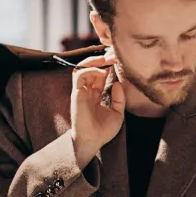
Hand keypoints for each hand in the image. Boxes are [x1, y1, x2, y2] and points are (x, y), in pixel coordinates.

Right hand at [69, 51, 124, 166]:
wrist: (93, 140)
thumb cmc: (104, 130)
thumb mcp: (118, 113)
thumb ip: (119, 98)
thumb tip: (119, 83)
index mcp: (96, 95)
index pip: (100, 75)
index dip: (108, 67)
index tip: (118, 61)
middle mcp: (87, 91)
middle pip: (91, 68)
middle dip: (101, 60)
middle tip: (112, 56)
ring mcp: (81, 91)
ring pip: (82, 68)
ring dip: (94, 61)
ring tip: (106, 59)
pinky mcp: (76, 93)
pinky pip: (80, 75)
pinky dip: (90, 70)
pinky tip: (101, 71)